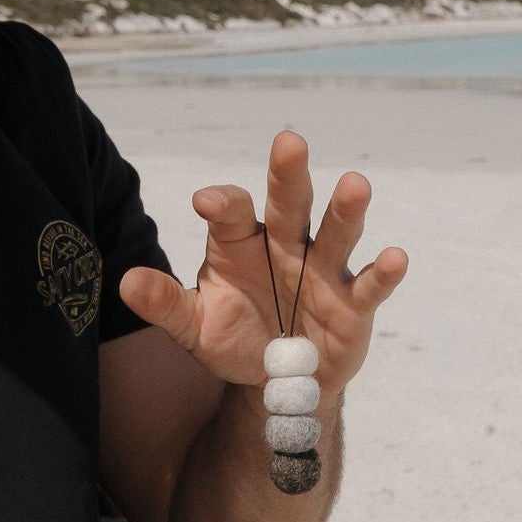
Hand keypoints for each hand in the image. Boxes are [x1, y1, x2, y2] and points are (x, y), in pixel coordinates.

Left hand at [117, 129, 408, 392]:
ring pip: (335, 233)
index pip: (233, 213)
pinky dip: (383, 273)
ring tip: (355, 184)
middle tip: (289, 142)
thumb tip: (126, 282)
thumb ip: (165, 304)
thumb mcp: (193, 325)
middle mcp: (285, 245)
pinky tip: (395, 256)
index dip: (222, 204)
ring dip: (345, 210)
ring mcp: (322, 271)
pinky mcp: (353, 304)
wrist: (275, 379)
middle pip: (288, 204)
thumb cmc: (234, 336)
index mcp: (241, 243)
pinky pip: (369, 286)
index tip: (207, 203)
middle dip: (289, 175)